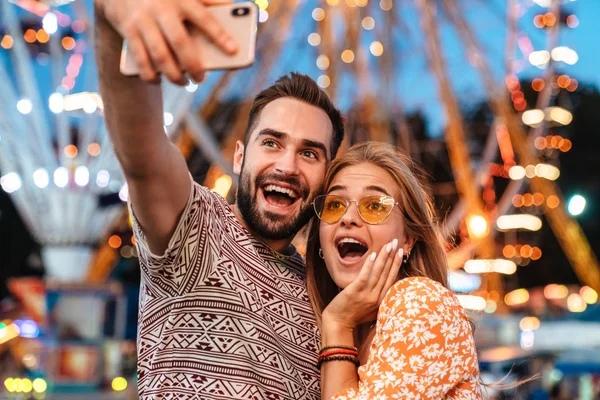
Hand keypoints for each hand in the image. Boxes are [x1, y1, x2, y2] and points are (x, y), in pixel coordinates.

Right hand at [95, 0, 237, 83]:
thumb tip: (230, 6)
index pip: (204, 18)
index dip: (219, 34)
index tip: (232, 50)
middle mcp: (161, 8)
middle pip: (180, 42)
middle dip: (192, 65)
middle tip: (200, 79)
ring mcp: (143, 20)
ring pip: (160, 55)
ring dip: (173, 75)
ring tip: (184, 83)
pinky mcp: (128, 30)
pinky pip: (140, 59)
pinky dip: (149, 74)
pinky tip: (158, 80)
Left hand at [322, 240, 403, 332]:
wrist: (338, 324)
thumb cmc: (353, 316)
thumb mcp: (371, 309)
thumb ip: (379, 298)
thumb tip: (385, 286)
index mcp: (382, 301)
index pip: (392, 279)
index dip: (396, 265)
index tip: (400, 252)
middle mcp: (376, 298)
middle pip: (387, 273)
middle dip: (392, 257)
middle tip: (396, 242)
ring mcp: (366, 295)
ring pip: (378, 273)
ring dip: (384, 257)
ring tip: (388, 245)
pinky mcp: (355, 292)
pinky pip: (364, 276)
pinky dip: (369, 265)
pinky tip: (373, 255)